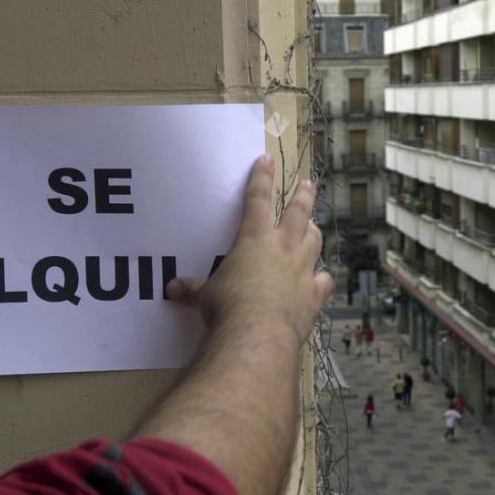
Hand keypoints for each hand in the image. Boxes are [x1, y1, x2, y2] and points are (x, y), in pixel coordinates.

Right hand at [167, 154, 332, 346]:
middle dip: (303, 196)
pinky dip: (321, 278)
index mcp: (254, 239)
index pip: (257, 199)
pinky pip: (323, 280)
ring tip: (313, 227)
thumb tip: (171, 289)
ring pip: (314, 241)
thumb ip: (192, 289)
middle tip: (308, 184)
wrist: (258, 335)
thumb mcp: (205, 296)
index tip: (267, 159)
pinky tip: (320, 279)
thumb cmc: (226, 307)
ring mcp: (302, 270)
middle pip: (298, 212)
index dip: (261, 177)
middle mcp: (283, 248)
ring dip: (313, 232)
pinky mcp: (314, 294)